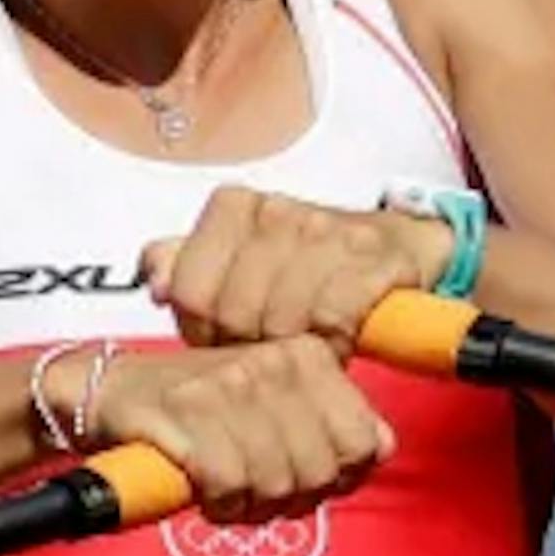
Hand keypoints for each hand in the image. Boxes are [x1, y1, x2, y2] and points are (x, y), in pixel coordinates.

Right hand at [76, 336, 391, 523]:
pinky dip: (217, 502)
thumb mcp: (277, 404)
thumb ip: (333, 423)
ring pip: (279, 483)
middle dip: (291, 499)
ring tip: (227, 490)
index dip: (338, 479)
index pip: (366, 443)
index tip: (303, 479)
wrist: (113, 393)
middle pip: (322, 473)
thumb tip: (380, 447)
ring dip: (250, 505)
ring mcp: (232, 384)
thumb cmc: (202, 409)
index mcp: (308, 355)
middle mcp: (275, 362)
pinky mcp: (190, 413)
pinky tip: (203, 490)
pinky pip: (230, 485)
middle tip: (256, 493)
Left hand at [139, 186, 447, 352]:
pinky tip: (335, 341)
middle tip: (267, 348)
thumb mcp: (239, 260)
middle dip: (247, 345)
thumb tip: (154, 282)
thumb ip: (187, 267)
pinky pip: (330, 321)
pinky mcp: (370, 260)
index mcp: (235, 206)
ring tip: (302, 346)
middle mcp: (276, 211)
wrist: (399, 245)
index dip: (203, 329)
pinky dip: (332, 344)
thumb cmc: (310, 262)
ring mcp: (325, 232)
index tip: (224, 336)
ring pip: (280, 321)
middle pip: (233, 312)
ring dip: (292, 349)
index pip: (189, 290)